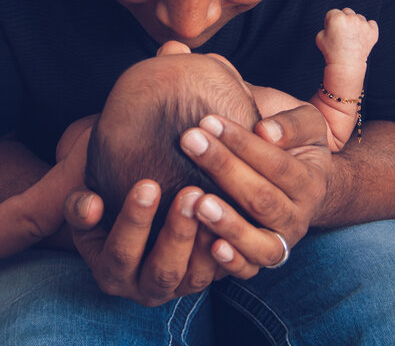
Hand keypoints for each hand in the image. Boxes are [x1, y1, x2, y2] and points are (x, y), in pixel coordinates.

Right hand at [64, 181, 227, 306]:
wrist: (141, 223)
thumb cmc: (113, 211)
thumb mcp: (88, 210)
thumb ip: (81, 208)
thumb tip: (90, 204)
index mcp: (113, 273)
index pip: (121, 253)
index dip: (134, 220)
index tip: (148, 184)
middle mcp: (147, 287)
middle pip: (164, 269)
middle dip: (177, 232)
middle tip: (190, 193)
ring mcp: (180, 287)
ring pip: (198, 275)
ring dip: (207, 240)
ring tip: (215, 203)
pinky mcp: (205, 280)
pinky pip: (223, 273)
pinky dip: (231, 251)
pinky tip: (236, 217)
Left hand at [179, 105, 331, 274]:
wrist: (301, 184)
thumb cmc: (293, 147)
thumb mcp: (306, 125)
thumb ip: (292, 124)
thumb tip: (266, 131)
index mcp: (311, 181)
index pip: (276, 163)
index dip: (242, 143)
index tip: (208, 121)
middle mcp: (299, 216)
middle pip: (262, 198)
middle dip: (223, 168)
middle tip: (189, 142)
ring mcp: (281, 241)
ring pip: (259, 241)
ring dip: (228, 223)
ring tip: (198, 201)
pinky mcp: (262, 258)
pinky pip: (250, 268)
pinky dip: (233, 262)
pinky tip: (212, 247)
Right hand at [316, 8, 378, 65]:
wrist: (345, 65)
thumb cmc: (331, 52)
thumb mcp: (319, 38)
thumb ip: (325, 27)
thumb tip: (332, 25)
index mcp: (337, 18)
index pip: (332, 13)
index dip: (330, 22)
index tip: (331, 30)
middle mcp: (351, 18)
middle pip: (346, 12)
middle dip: (343, 20)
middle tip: (341, 33)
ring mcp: (363, 23)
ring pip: (358, 17)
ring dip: (354, 24)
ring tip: (350, 38)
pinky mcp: (372, 30)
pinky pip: (370, 24)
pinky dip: (366, 29)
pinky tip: (360, 38)